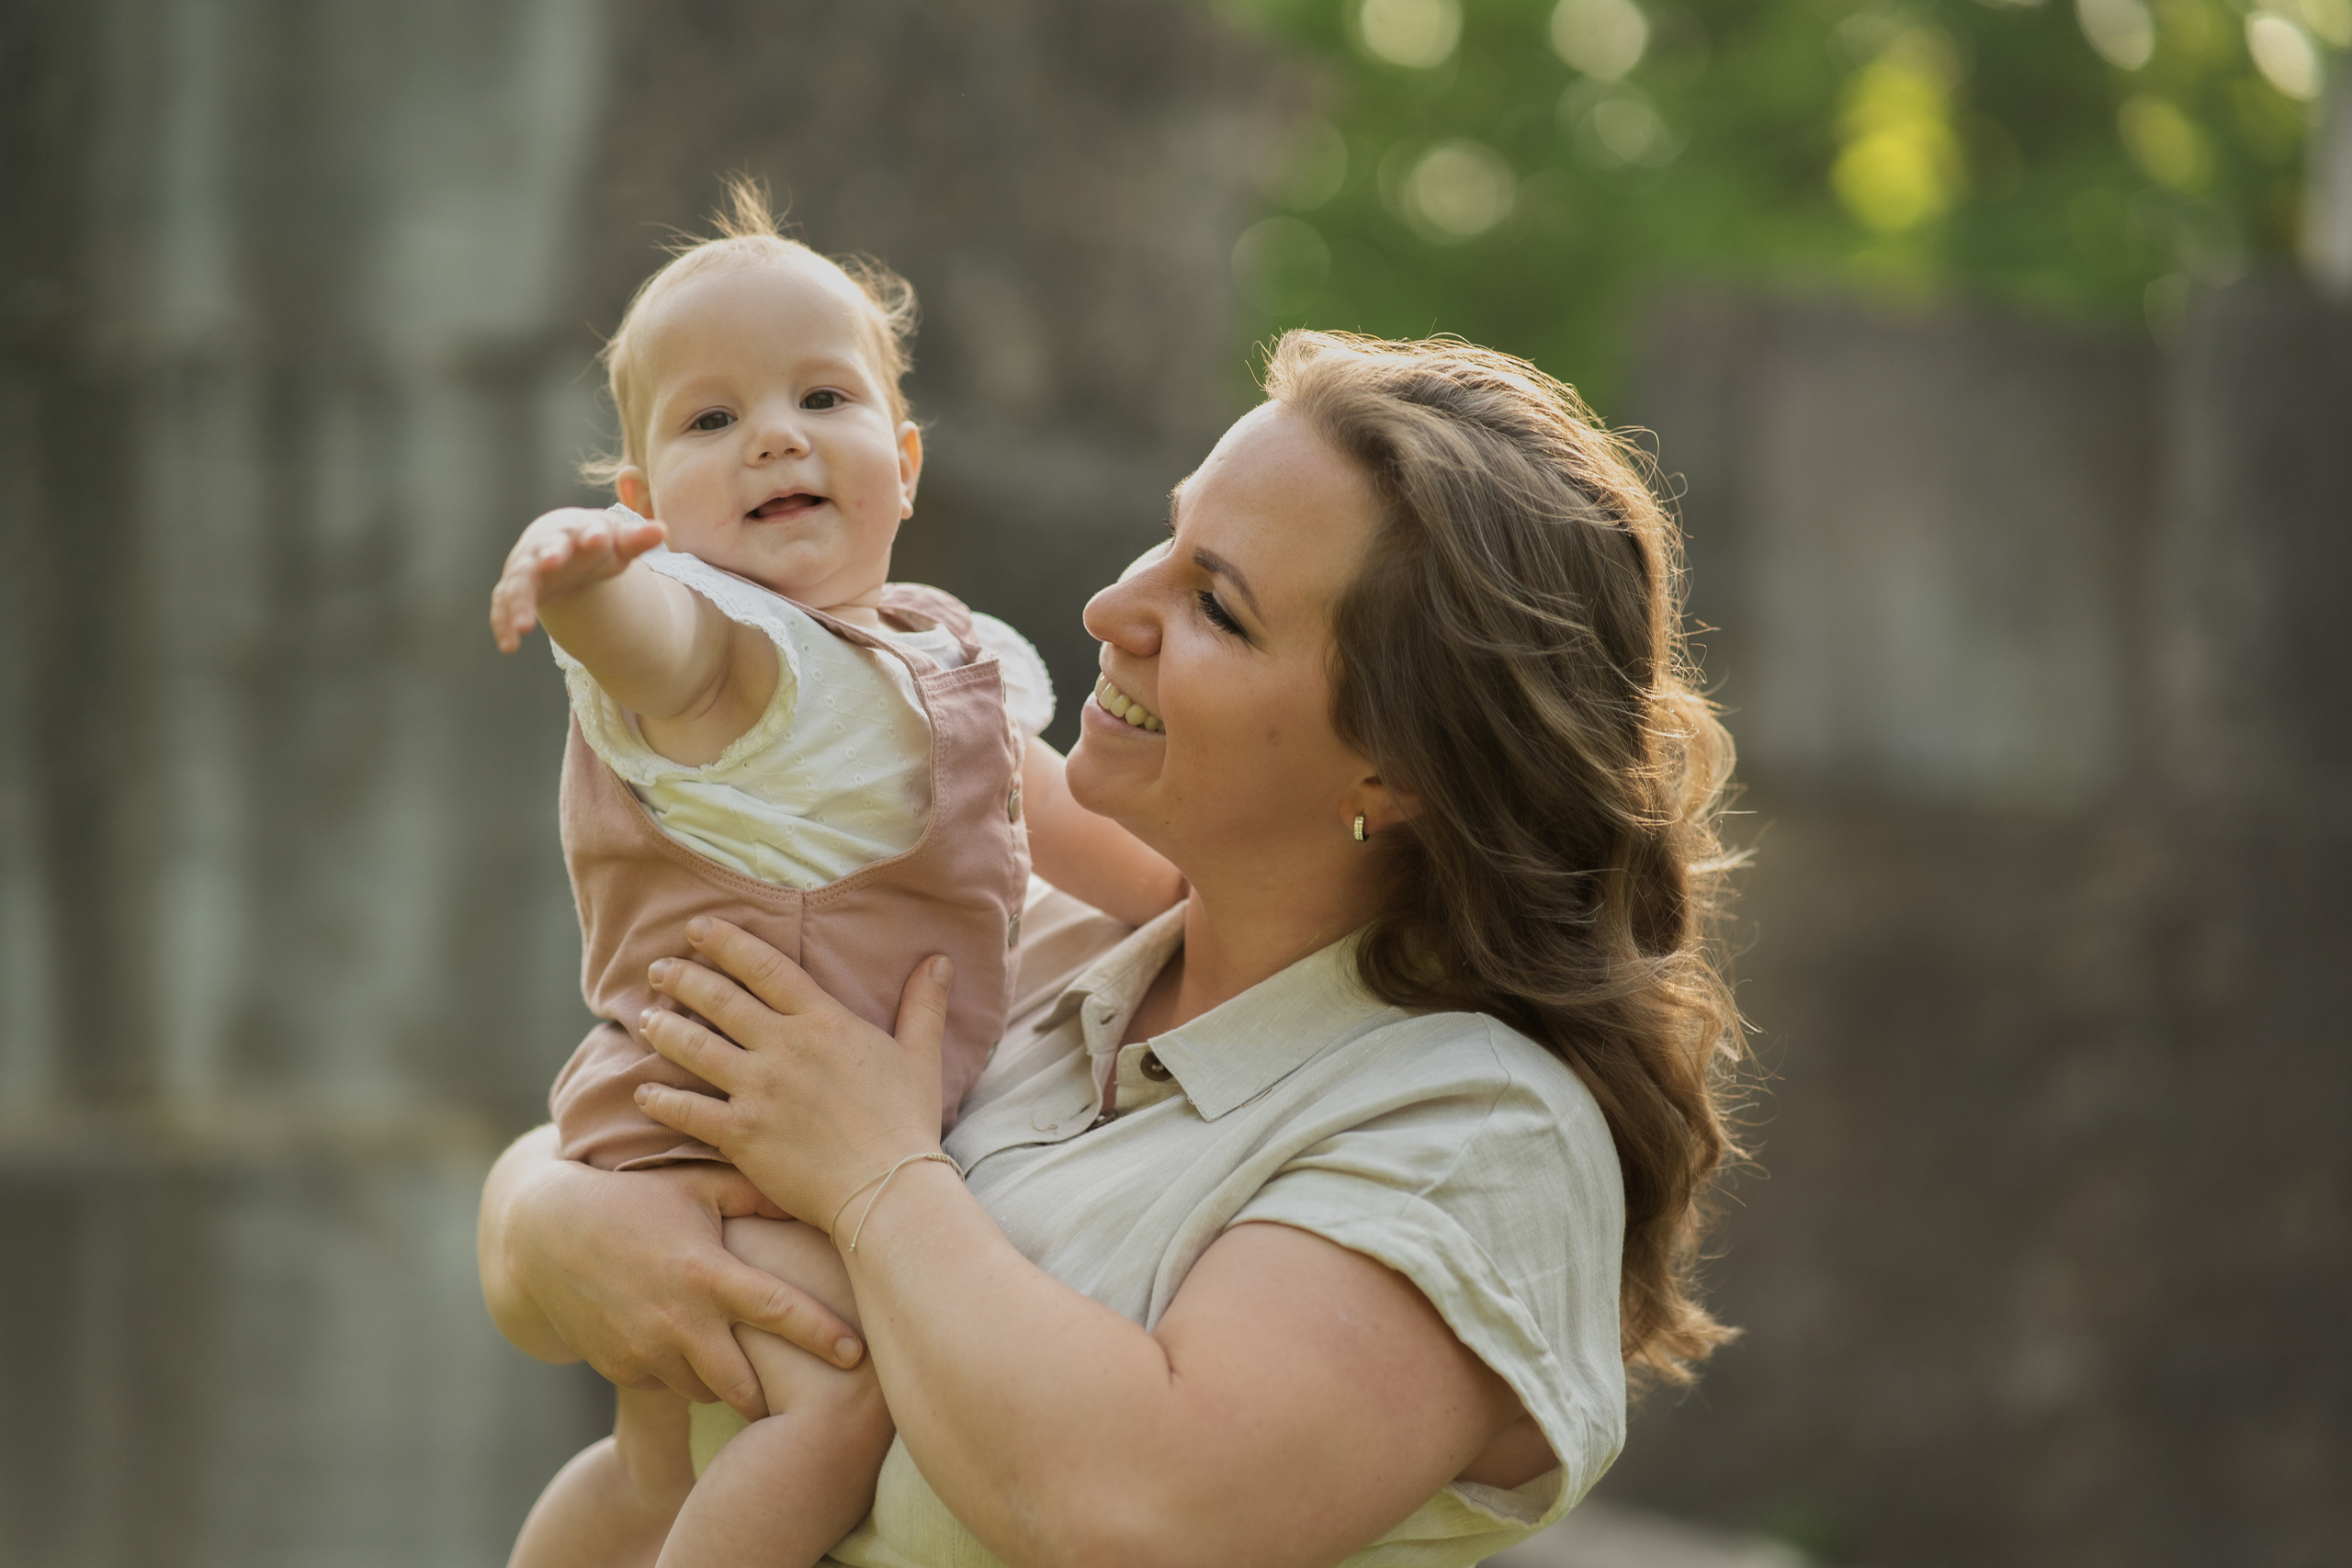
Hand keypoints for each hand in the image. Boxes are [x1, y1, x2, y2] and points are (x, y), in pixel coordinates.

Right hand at [479, 1126, 866, 1419]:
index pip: (777, 1310)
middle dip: (771, 1393)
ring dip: (725, 1381)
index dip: (822, 1335)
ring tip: (739, 1360)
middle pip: (744, 1384)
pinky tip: (687, 1347)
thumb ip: (755, 1193)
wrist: (543, 1235)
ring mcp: (644, 1351)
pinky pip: (667, 1385)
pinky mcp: (619, 1369)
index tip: (859, 1355)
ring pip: (706, 1390)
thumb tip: (813, 1193)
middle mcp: (677, 1321)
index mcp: (705, 1272)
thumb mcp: (695, 1185)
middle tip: (799, 1388)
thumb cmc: (633, 1199)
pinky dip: (683, 1373)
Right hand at [488, 506, 666, 652]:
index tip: (598, 538)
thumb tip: (661, 530)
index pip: (585, 530)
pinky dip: (503, 624)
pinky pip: (504, 606)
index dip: (592, 534)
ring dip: (519, 602)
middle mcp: (546, 546)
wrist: (561, 543)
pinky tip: (509, 646)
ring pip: (519, 583)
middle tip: (552, 562)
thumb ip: (637, 540)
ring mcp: (527, 568)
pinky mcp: (514, 590)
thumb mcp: (618, 543)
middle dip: (550, 555)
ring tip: (524, 627)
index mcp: (576, 531)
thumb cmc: (595, 544)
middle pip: (545, 550)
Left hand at [632, 918, 951, 1234]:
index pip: (764, 966)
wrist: (888, 1189)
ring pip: (695, 1049)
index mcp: (823, 1023)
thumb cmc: (907, 1123)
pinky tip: (644, 1093)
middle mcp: (783, 1049)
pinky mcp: (741, 1135)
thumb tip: (940, 960)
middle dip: (683, 979)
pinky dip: (661, 1100)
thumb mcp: (920, 1055)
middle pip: (719, 1001)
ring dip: (664, 1030)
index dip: (726, 942)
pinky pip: (689, 1111)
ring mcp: (758, 1092)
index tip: (697, 929)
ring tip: (645, 1018)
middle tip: (658, 969)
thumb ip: (923, 1005)